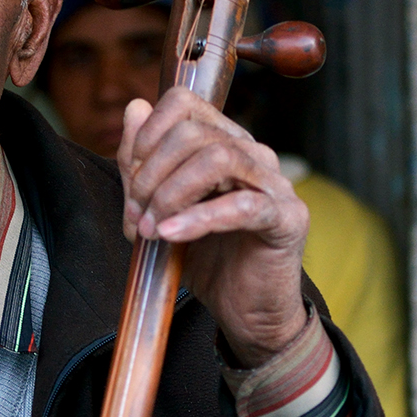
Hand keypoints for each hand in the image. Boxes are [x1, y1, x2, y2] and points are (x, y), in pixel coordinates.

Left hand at [117, 88, 309, 365]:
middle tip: (134, 215)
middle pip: (193, 133)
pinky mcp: (288, 219)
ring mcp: (275, 184)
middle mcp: (253, 154)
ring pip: (217, 159)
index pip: (185, 103)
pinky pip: (242, 206)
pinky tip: (171, 235)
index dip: (148, 134)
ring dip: (170, 194)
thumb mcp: (160, 209)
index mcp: (225, 142)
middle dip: (151, 174)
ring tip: (151, 228)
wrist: (246, 313)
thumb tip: (134, 108)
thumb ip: (143, 163)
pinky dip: (198, 219)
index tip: (129, 177)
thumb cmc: (207, 260)